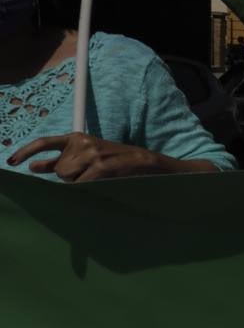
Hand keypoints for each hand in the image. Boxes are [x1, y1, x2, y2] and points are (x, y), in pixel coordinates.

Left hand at [9, 133, 159, 181]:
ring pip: (69, 179)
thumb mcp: (88, 155)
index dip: (26, 152)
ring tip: (100, 178)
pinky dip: (89, 189)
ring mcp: (92, 155)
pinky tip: (104, 183)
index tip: (11, 161)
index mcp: (78, 138)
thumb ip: (61, 161)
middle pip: (59, 171)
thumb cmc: (116, 162)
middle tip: (92, 174)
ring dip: (81, 184)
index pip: (45, 143)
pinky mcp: (101, 168)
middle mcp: (83, 144)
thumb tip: (33, 166)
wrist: (146, 163)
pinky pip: (81, 186)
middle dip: (71, 177)